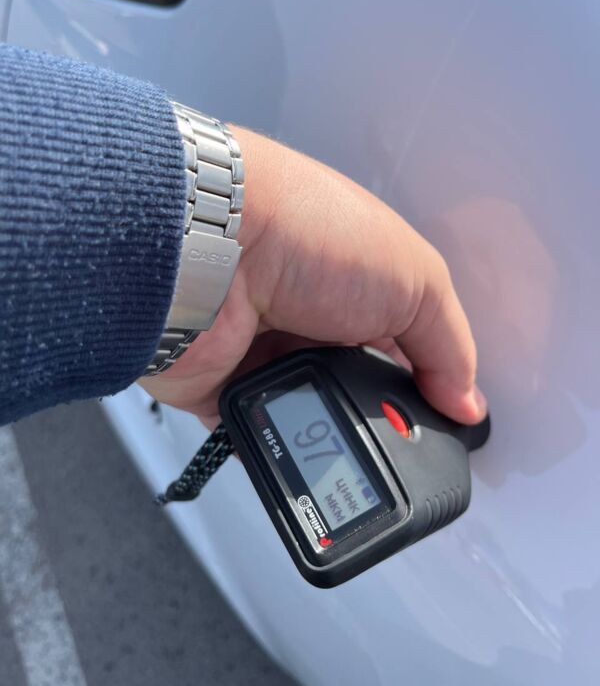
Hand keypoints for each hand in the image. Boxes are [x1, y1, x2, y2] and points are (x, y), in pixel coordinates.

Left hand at [139, 127, 486, 429]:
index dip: (422, 389)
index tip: (441, 424)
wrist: (207, 242)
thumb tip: (467, 404)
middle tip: (395, 442)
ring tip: (346, 444)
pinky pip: (257, 437)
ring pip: (310, 421)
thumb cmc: (306, 231)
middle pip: (354, 393)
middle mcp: (309, 323)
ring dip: (329, 434)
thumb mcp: (414, 278)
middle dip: (376, 419)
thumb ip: (448, 344)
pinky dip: (276, 449)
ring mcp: (264, 358)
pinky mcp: (223, 392)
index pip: (400, 353)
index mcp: (356, 291)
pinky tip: (296, 454)